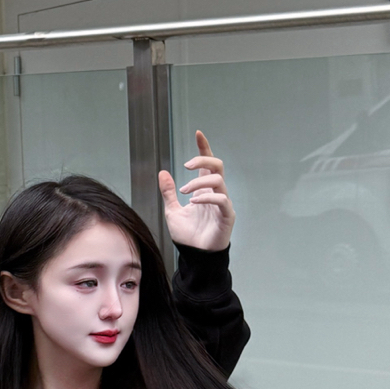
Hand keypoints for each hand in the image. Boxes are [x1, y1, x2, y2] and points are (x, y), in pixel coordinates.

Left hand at [157, 131, 233, 250]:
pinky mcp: (226, 215)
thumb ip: (168, 192)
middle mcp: (214, 193)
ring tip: (185, 193)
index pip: (207, 164)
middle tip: (186, 165)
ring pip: (217, 180)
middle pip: (217, 166)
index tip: (198, 133)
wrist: (195, 255)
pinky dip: (207, 197)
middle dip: (203, 160)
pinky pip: (221, 199)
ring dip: (198, 183)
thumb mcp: (172, 211)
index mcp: (203, 189)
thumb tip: (162, 172)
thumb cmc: (188, 235)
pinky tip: (194, 201)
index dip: (204, 148)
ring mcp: (222, 203)